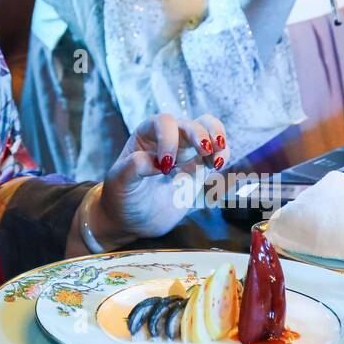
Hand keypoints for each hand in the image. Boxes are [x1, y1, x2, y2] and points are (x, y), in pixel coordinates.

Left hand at [93, 113, 226, 241]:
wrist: (133, 220)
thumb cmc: (121, 197)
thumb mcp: (119, 183)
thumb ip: (133, 168)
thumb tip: (155, 161)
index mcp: (146, 135)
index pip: (163, 122)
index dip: (169, 138)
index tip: (165, 166)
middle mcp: (168, 138)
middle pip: (190, 123)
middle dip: (199, 134)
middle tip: (203, 151)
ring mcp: (186, 152)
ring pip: (208, 128)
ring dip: (217, 136)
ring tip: (217, 154)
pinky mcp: (199, 169)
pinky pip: (217, 152)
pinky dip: (223, 154)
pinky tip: (217, 165)